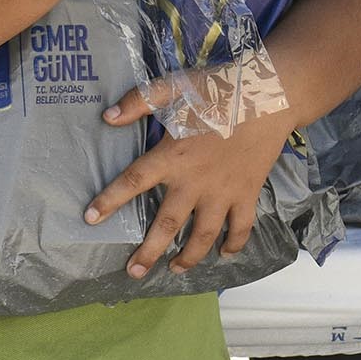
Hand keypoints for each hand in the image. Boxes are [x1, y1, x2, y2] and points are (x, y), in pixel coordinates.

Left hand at [84, 84, 290, 278]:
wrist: (270, 95)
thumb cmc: (220, 89)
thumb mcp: (174, 87)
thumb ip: (139, 101)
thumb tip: (107, 117)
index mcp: (173, 155)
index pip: (134, 181)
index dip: (110, 200)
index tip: (91, 219)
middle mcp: (195, 181)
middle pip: (168, 224)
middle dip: (149, 251)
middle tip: (134, 272)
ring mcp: (223, 191)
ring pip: (204, 235)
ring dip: (189, 256)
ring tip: (174, 270)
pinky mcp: (247, 193)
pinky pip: (241, 227)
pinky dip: (234, 244)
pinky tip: (225, 254)